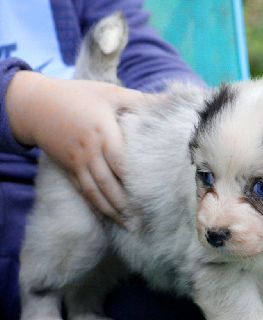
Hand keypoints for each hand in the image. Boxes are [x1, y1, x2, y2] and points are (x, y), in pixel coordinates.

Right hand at [6, 71, 144, 222]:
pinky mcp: (69, 168)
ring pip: (95, 192)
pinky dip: (95, 205)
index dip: (136, 180)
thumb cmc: (78, 96)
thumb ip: (139, 100)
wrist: (35, 104)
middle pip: (108, 184)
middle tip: (143, 221)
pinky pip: (82, 190)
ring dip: (112, 211)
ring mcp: (77, 162)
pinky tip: (107, 216)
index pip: (121, 162)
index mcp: (103, 133)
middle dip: (125, 205)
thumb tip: (170, 100)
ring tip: (129, 226)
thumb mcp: (110, 93)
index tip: (154, 194)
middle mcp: (90, 152)